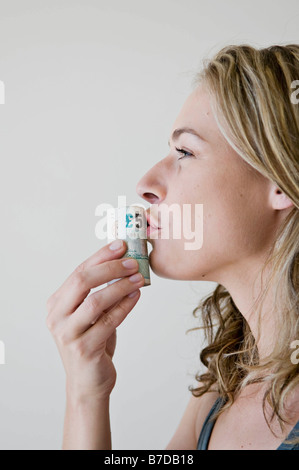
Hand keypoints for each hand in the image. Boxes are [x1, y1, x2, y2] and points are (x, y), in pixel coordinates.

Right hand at [46, 240, 144, 400]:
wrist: (88, 383)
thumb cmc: (92, 343)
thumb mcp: (90, 315)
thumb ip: (99, 292)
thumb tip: (124, 263)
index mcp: (56, 304)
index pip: (78, 272)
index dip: (100, 256)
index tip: (121, 245)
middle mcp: (57, 317)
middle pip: (82, 281)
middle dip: (110, 268)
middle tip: (132, 262)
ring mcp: (68, 334)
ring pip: (96, 301)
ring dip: (120, 286)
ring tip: (139, 278)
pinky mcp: (84, 349)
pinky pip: (109, 320)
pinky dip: (126, 305)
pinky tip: (137, 295)